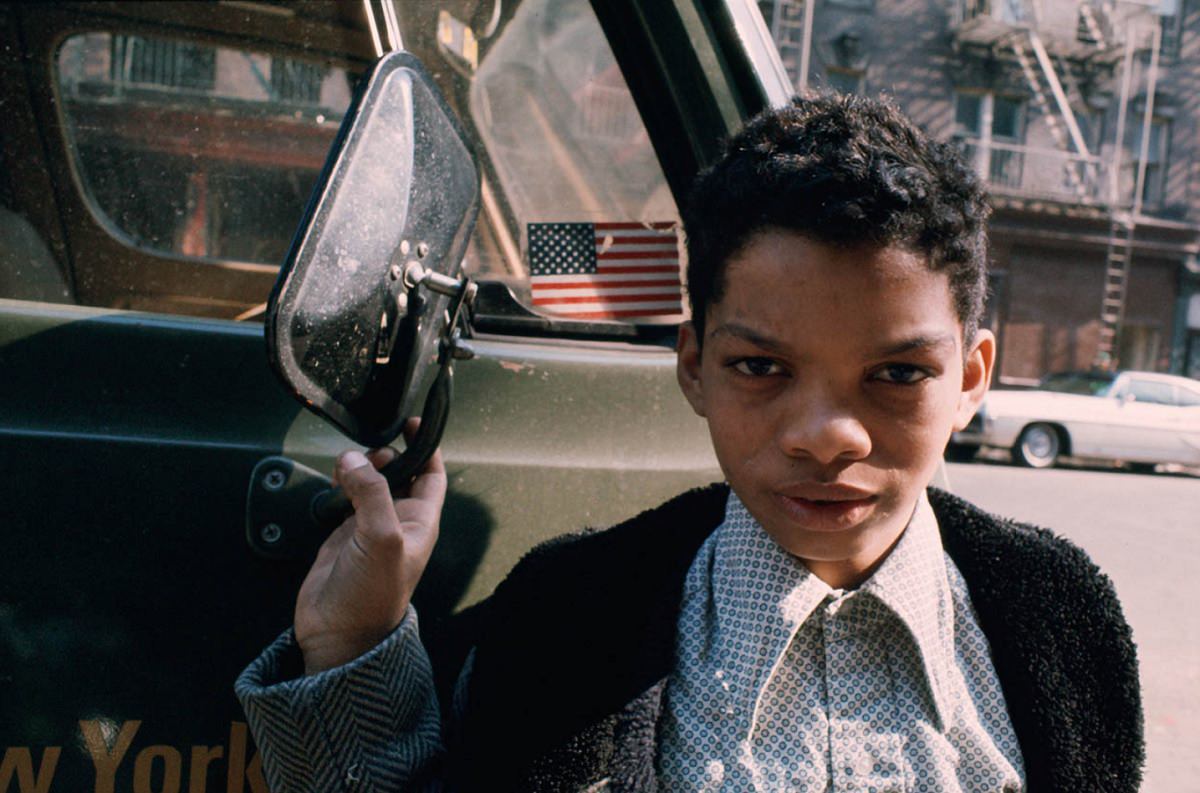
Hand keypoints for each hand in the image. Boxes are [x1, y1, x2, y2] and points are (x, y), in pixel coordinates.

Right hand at [294, 423, 445, 673]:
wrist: (339, 634)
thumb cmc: (372, 596)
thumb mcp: (382, 538)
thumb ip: (372, 494)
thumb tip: (355, 460)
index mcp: (421, 521)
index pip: (431, 475)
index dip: (425, 448)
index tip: (412, 425)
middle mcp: (398, 520)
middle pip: (397, 472)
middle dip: (384, 455)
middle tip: (367, 455)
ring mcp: (369, 526)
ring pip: (369, 481)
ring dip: (359, 467)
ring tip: (347, 468)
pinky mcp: (343, 532)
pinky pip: (345, 495)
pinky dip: (339, 483)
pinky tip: (335, 482)